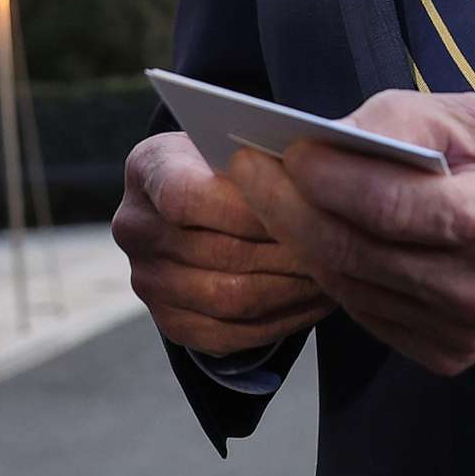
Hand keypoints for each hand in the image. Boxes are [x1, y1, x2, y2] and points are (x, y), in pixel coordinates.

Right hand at [112, 130, 336, 358]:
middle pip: (219, 254)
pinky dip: (283, 322)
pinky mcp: (171, 323)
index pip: (187, 197)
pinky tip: (316, 302)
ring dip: (292, 291)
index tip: (301, 206)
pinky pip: (233, 335)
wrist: (194, 200)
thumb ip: (258, 158)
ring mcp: (149, 282)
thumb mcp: (231, 140)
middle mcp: (135, 229)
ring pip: (231, 300)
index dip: (247, 208)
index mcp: (147, 169)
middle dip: (288, 253)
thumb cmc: (225, 162)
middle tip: (340, 249)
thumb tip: (311, 180)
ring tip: (336, 275)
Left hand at [228, 92, 474, 377]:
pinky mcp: (447, 356)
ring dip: (298, 238)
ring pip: (350, 285)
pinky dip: (330, 270)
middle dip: (290, 206)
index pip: (393, 207)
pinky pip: (364, 311)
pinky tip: (310, 233)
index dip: (330, 178)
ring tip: (267, 194)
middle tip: (247, 167)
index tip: (284, 148)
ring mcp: (465, 335)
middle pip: (357, 252)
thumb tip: (323, 138)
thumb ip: (399, 123)